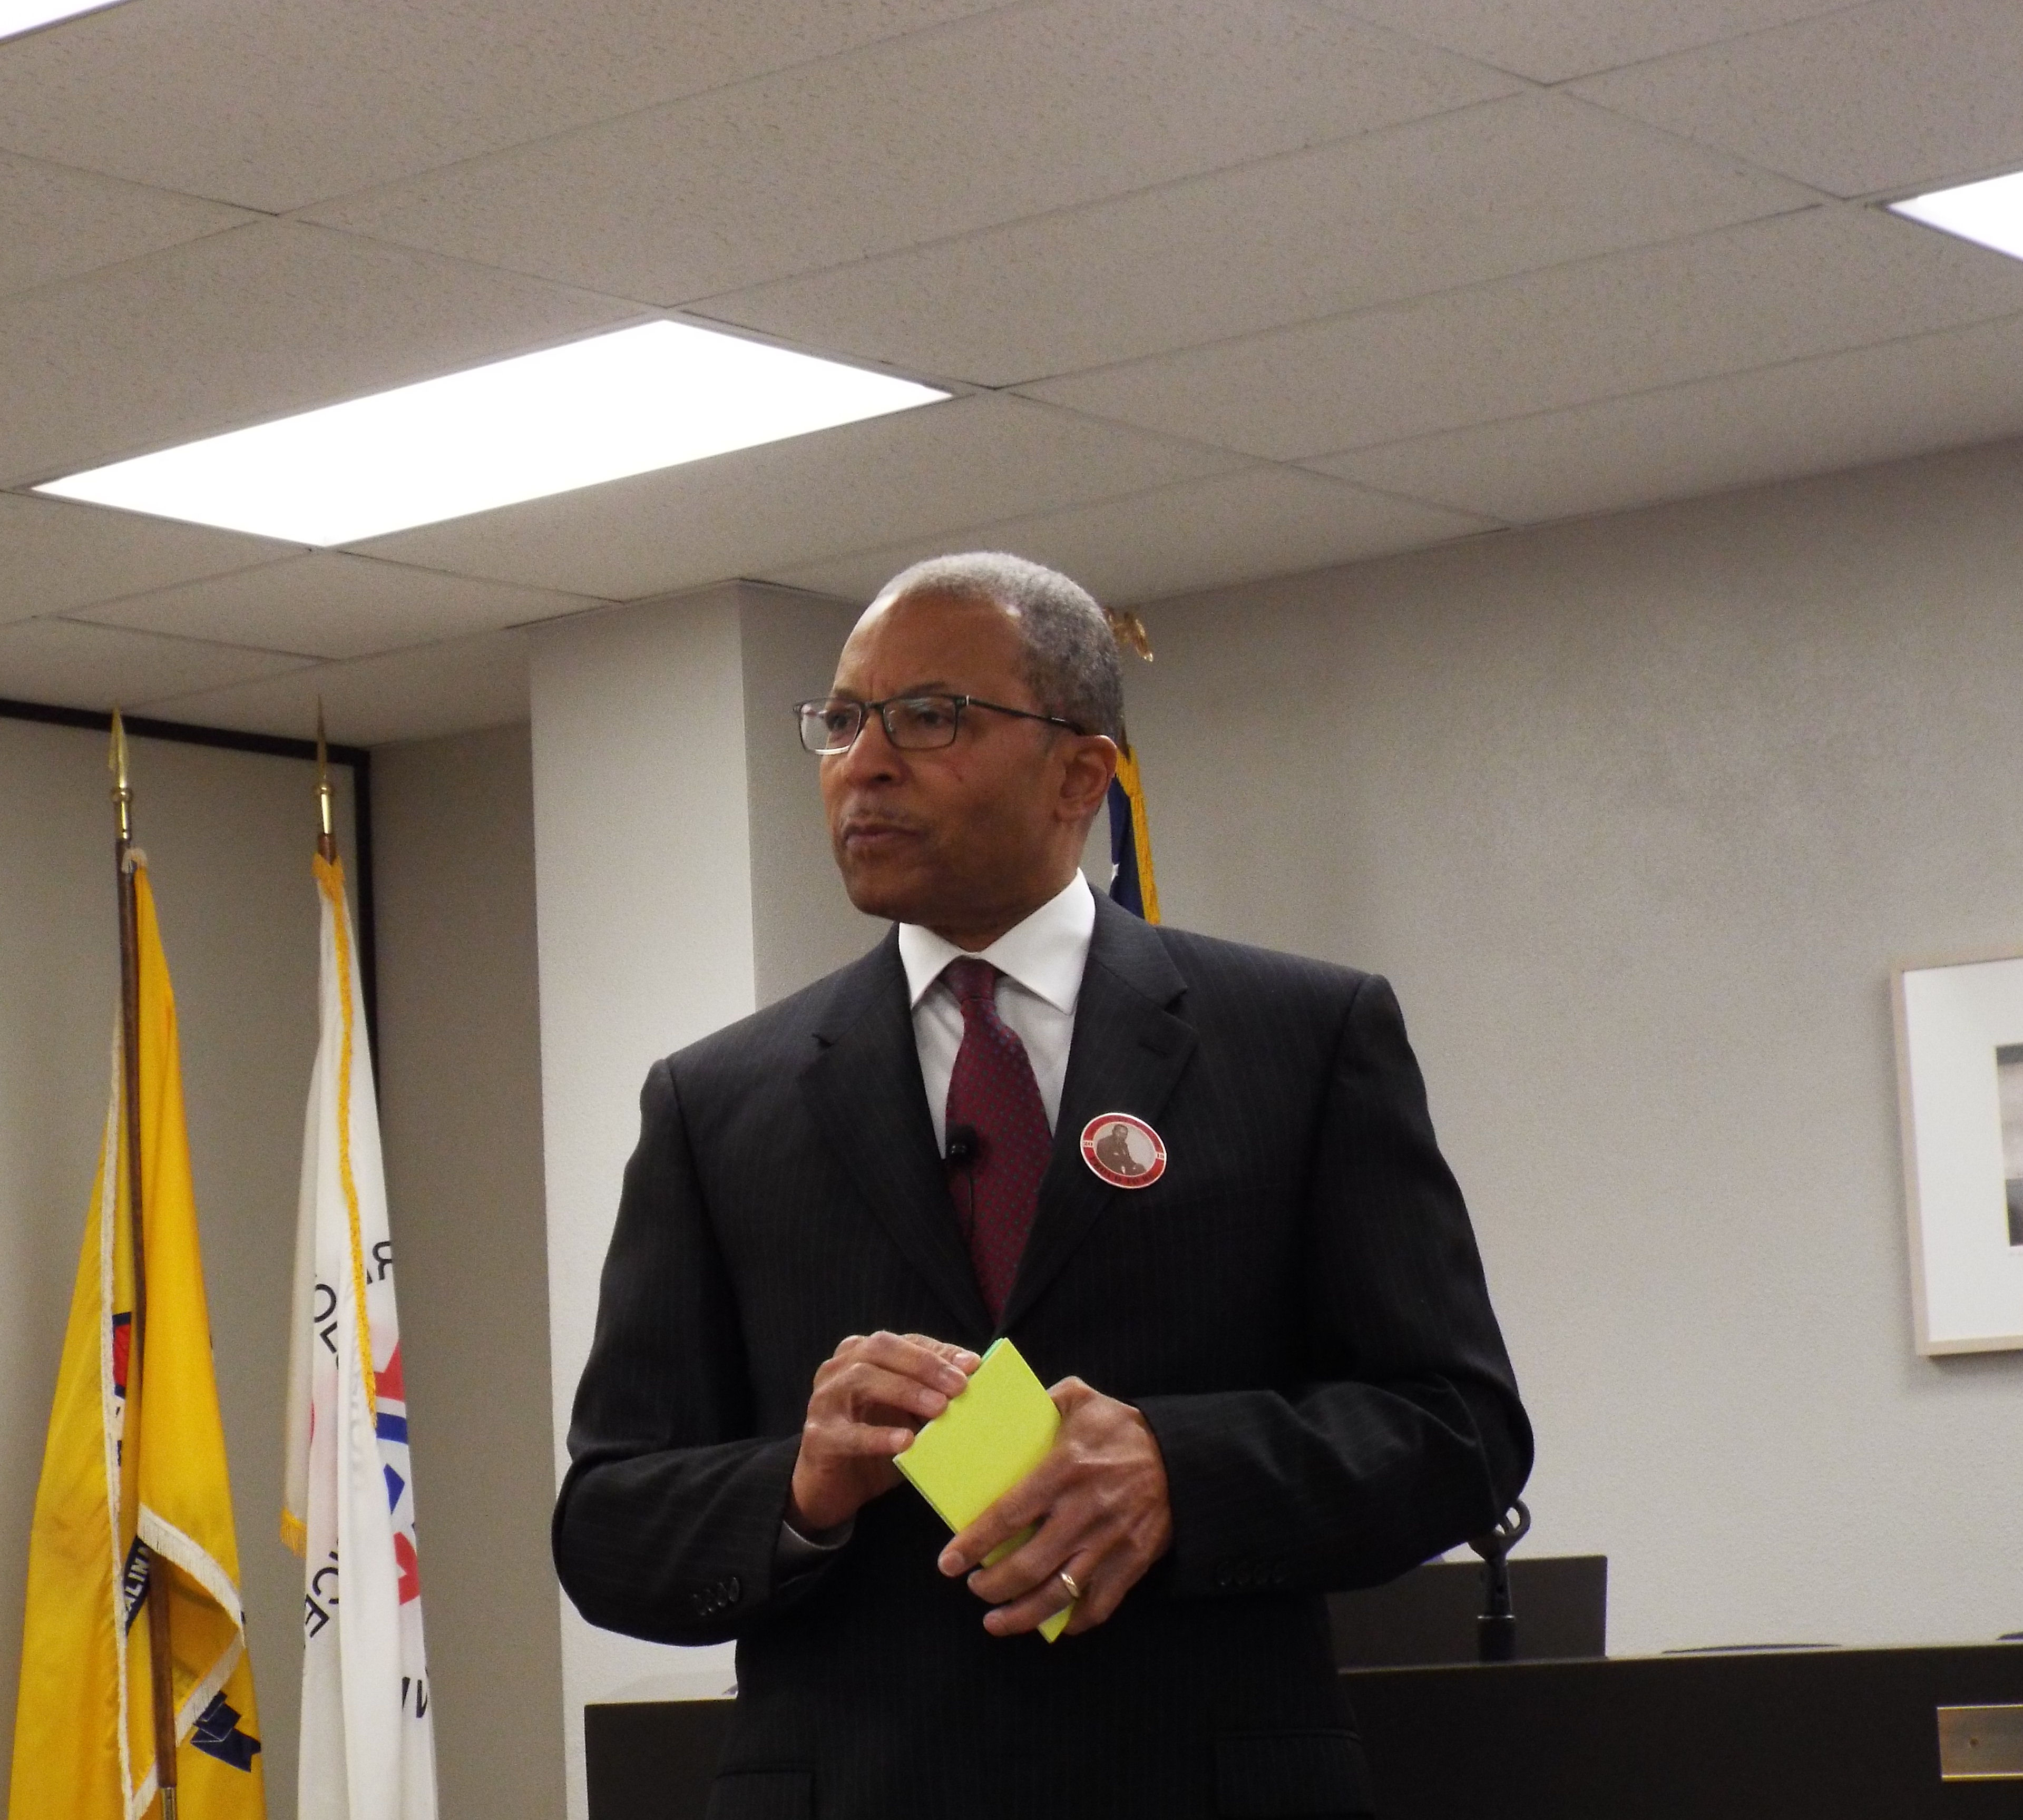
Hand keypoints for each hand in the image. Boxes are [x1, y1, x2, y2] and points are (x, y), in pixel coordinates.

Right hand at [789, 1331, 978, 1534]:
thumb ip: (932, 1394)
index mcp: (861, 1354)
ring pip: (862, 1380)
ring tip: (939, 1409)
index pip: (904, 1342)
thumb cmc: (875, 1440)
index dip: (938, 1351)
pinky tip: (905, 1442)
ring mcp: (824, 1400)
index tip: (973, 1365)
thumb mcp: (907, 1414)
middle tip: (959, 1386)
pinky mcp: (818, 1437)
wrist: (831, 1486)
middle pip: (879, 1349)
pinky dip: (878, 1436)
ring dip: (905, 1390)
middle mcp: (838, 1369)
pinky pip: (848, 1433)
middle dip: (923, 1364)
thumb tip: (975, 1380)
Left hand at [937, 1377, 1172, 1637]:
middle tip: (973, 1587)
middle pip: (1028, 1565)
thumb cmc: (1124, 1428)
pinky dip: (1074, 1621)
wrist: (1183, 1456)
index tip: (949, 1563)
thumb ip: (1043, 1402)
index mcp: (1065, 1470)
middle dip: (992, 1586)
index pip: (1009, 1515)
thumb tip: (1003, 1409)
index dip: (975, 1543)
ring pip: (1059, 1593)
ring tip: (994, 1621)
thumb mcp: (1082, 1400)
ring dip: (1022, 1614)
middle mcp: (1085, 1511)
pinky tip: (1052, 1623)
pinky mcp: (1133, 1561)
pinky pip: (1100, 1604)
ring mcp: (1110, 1541)